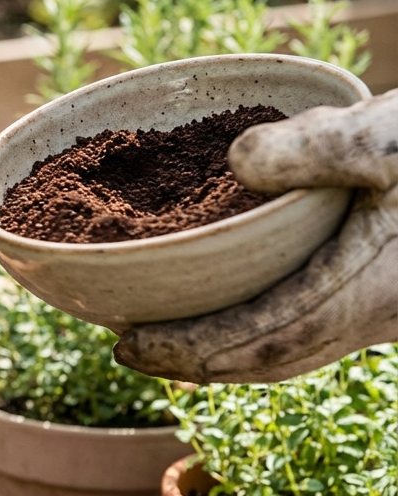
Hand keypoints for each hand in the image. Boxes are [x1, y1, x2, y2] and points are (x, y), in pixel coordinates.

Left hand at [115, 90, 397, 382]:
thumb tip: (237, 162)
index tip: (124, 347)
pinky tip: (234, 303)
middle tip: (128, 352)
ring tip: (167, 336)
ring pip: (296, 351)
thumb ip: (320, 146)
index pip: (262, 340)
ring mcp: (389, 314)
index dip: (190, 351)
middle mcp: (379, 318)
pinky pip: (316, 331)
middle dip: (197, 362)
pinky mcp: (390, 297)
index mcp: (370, 290)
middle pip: (272, 360)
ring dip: (228, 351)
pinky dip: (263, 330)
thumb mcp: (393, 133)